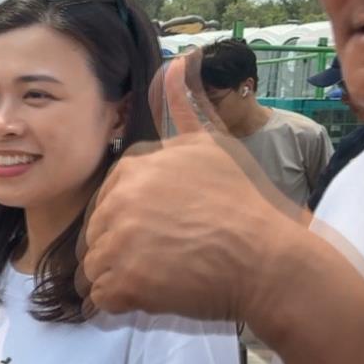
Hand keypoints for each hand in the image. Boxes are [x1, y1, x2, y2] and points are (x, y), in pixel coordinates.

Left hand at [79, 52, 303, 320]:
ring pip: (94, 267)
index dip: (131, 219)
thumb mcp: (213, 146)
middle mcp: (117, 200)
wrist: (269, 261)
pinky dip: (123, 301)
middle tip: (165, 255)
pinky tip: (156, 291)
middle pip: (96, 234)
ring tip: (162, 274)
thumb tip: (175, 61)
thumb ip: (183, 108)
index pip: (106, 200)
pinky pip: (101, 298)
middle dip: (122, 248)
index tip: (163, 228)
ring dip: (121, 275)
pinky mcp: (121, 283)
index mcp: (132, 168)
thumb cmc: (244, 205)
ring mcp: (116, 242)